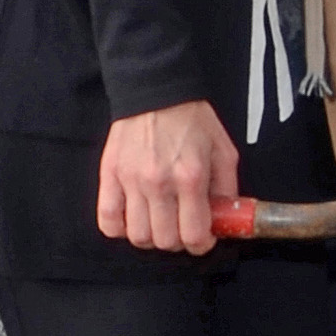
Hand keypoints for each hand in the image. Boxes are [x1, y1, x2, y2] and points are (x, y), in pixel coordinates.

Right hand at [97, 100, 239, 254]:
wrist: (156, 91)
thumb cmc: (191, 119)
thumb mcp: (224, 150)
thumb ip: (227, 189)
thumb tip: (225, 219)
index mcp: (191, 177)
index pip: (193, 235)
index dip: (201, 244)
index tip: (202, 239)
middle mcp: (160, 182)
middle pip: (164, 241)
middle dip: (178, 242)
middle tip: (181, 228)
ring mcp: (131, 180)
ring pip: (137, 236)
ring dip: (151, 238)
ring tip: (158, 223)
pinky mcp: (110, 175)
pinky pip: (108, 220)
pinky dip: (120, 228)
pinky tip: (133, 218)